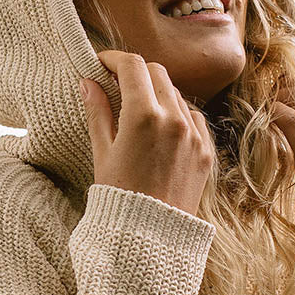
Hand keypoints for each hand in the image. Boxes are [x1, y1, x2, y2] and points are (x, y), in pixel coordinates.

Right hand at [80, 50, 215, 217]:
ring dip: (157, 93)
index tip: (103, 63)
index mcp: (143, 116)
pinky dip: (177, 115)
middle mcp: (173, 119)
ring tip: (138, 111)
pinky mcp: (205, 150)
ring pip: (177, 94)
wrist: (150, 236)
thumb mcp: (102, 152)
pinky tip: (162, 129)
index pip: (132, 66)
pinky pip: (194, 118)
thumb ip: (98, 112)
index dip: (115, 59)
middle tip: (118, 83)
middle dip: (136, 72)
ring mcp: (194, 134)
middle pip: (157, 72)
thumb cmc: (119, 196)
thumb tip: (89, 82)